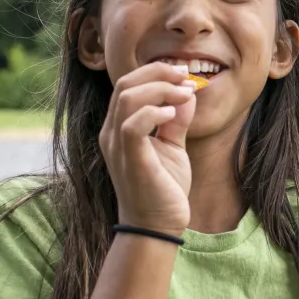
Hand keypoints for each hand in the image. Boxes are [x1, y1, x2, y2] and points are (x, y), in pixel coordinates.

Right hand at [100, 62, 196, 234]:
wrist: (158, 226)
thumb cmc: (163, 188)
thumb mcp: (173, 147)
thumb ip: (177, 121)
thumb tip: (187, 93)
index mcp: (119, 128)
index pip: (128, 85)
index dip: (155, 72)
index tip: (183, 73)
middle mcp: (111, 134)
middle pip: (126, 84)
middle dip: (158, 73)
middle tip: (186, 76)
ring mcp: (117, 147)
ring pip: (127, 98)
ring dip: (160, 89)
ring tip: (185, 93)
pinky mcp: (130, 160)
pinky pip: (133, 125)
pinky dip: (154, 112)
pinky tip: (173, 114)